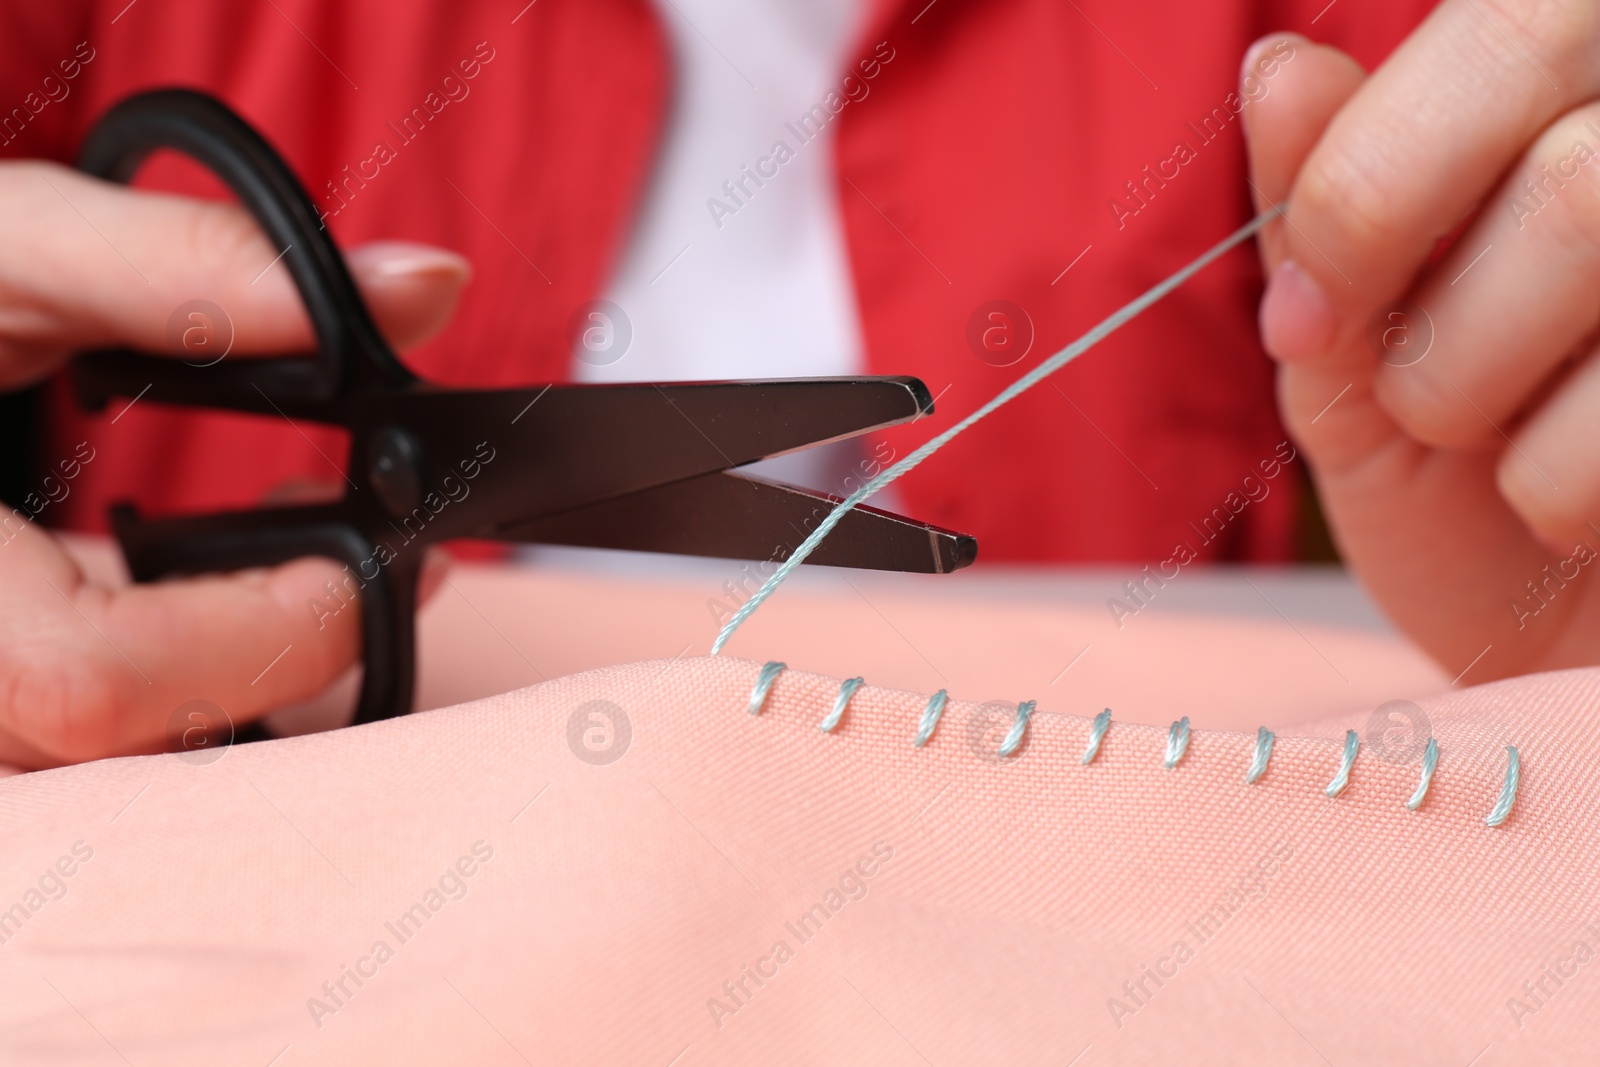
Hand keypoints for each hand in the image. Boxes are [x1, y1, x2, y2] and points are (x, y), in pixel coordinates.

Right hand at [0, 161, 468, 766]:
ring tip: (312, 562)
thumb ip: (192, 265)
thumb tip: (426, 283)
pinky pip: (79, 735)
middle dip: (278, 655)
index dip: (261, 636)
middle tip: (377, 559)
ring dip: (233, 672)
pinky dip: (174, 677)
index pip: (92, 683)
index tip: (370, 559)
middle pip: (121, 744)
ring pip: (108, 759)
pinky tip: (221, 590)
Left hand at [1243, 10, 1599, 683]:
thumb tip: (1277, 68)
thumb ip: (1321, 216)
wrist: (1558, 655)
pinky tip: (1581, 508)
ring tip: (1497, 449)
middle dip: (1437, 320)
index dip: (1369, 184)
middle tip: (1427, 404)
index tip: (1311, 311)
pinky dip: (1562, 488)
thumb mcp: (1349, 360)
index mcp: (1577, 101)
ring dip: (1485, 393)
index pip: (1507, 32)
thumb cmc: (1454, 499)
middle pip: (1568, 171)